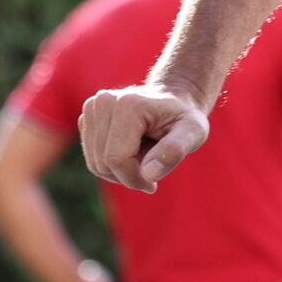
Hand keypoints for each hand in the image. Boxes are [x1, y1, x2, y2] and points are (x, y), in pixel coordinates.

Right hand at [79, 85, 210, 192]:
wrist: (175, 99)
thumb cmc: (185, 118)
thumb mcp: (193, 133)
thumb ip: (174, 151)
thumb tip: (149, 174)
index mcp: (128, 104)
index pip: (116, 159)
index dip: (134, 178)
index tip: (154, 182)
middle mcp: (104, 101)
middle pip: (103, 163)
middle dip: (128, 175)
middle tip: (152, 167)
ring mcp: (92, 107)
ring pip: (95, 164)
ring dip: (120, 172)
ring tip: (144, 156)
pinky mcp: (88, 117)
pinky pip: (92, 158)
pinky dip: (111, 165)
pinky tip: (131, 152)